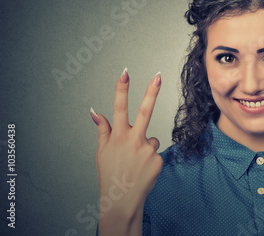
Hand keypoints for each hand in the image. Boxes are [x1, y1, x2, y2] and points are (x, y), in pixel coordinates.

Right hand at [91, 68, 162, 233]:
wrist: (122, 200)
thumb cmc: (110, 175)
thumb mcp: (102, 152)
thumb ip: (102, 130)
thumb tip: (95, 111)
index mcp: (118, 137)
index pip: (119, 108)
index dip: (122, 89)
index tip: (125, 73)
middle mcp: (133, 140)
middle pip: (145, 111)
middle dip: (151, 92)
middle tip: (158, 76)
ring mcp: (147, 150)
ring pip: (150, 138)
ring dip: (144, 146)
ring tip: (135, 163)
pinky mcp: (158, 159)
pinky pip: (155, 151)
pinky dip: (150, 158)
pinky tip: (142, 169)